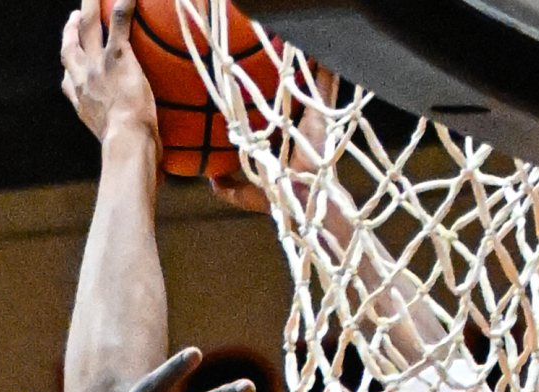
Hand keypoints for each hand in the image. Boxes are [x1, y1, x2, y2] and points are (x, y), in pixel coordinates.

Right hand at [60, 0, 158, 142]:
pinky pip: (119, 23)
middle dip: (71, 28)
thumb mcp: (113, 146)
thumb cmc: (126, 149)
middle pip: (70, 45)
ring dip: (90, 6)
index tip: (72, 57)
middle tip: (75, 15)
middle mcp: (83, 79)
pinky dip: (123, 6)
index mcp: (81, 102)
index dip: (69, 66)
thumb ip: (118, 140)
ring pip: (88, 26)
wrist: (126, 142)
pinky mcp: (117, 56)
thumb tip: (142, 157)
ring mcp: (98, 66)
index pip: (67, 81)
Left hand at [209, 64, 340, 212]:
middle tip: (268, 54)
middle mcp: (294, 126)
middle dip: (280, 76)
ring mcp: (310, 119)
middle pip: (286, 95)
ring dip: (301, 67)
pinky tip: (323, 51)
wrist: (302, 200)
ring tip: (294, 43)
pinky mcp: (321, 116)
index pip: (267, 114)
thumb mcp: (246, 194)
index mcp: (279, 139)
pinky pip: (326, 86)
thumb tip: (211, 179)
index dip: (256, 100)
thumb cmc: (279, 198)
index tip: (243, 82)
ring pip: (306, 86)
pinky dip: (326, 70)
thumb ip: (229, 189)